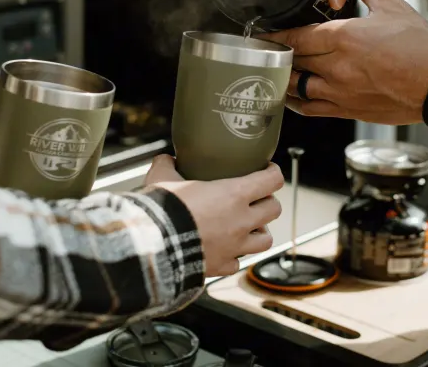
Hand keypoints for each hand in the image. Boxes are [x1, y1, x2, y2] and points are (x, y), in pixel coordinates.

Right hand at [143, 155, 283, 276]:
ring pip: (266, 240)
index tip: (268, 170)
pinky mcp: (222, 266)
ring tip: (248, 227)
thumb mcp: (162, 178)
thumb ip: (167, 165)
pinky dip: (234, 256)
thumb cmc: (162, 209)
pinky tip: (225, 250)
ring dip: (259, 231)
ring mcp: (234, 247)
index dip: (273, 173)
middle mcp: (241, 221)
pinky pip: (238, 262)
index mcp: (233, 194)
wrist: (153, 246)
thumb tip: (165, 159)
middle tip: (256, 198)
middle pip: (274, 209)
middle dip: (268, 202)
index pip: (272, 180)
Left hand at [261, 0, 427, 124]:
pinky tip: (290, 96)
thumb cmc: (423, 51)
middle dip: (279, 53)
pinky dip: (296, 102)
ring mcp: (340, 92)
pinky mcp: (347, 111)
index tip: (261, 33)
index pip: (297, 36)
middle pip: (294, 59)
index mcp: (345, 38)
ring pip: (297, 86)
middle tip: (266, 48)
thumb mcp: (394, 8)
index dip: (275, 35)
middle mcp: (337, 67)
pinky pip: (311, 108)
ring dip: (284, 77)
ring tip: (276, 69)